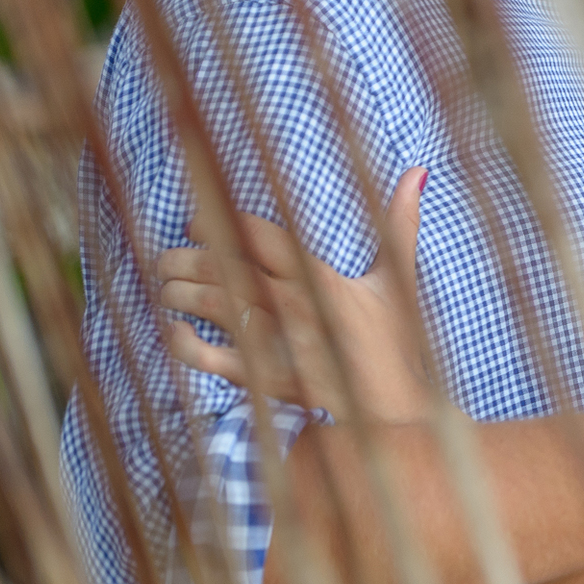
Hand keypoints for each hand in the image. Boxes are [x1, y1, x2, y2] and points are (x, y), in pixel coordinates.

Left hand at [157, 168, 437, 424]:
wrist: (395, 412)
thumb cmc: (395, 343)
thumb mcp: (399, 280)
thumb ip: (400, 224)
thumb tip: (417, 171)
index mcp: (323, 276)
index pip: (258, 234)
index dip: (218, 222)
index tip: (195, 222)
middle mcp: (295, 304)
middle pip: (223, 265)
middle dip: (183, 257)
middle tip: (166, 259)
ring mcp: (277, 342)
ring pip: (209, 303)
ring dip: (176, 291)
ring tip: (166, 288)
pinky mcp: (262, 379)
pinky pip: (205, 358)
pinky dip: (180, 342)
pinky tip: (175, 331)